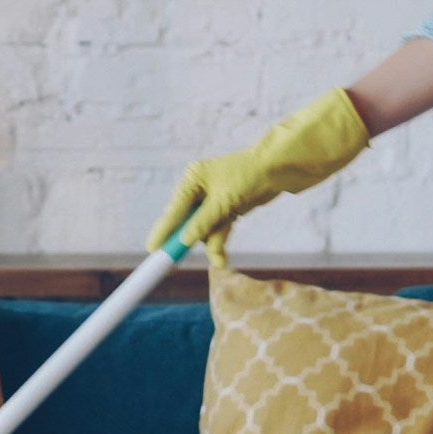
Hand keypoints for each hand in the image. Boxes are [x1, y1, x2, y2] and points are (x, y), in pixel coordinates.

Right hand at [152, 88, 372, 251]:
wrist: (280, 169)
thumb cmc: (249, 177)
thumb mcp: (223, 202)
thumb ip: (202, 223)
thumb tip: (185, 241)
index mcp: (192, 180)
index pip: (173, 210)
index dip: (164, 232)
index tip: (152, 249)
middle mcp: (199, 188)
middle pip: (186, 222)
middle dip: (188, 242)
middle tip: (174, 264)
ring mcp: (214, 199)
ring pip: (204, 229)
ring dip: (211, 244)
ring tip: (220, 259)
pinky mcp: (228, 208)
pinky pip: (218, 229)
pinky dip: (220, 242)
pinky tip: (222, 258)